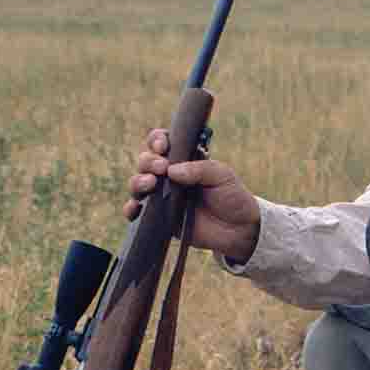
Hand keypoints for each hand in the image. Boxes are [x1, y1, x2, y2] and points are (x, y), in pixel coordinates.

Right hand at [125, 129, 261, 261]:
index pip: (161, 143)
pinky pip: (137, 212)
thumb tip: (171, 170)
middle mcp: (169, 176)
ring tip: (150, 184)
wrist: (239, 229)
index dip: (157, 141)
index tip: (163, 147)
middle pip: (145, 162)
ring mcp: (162, 197)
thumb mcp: (222, 175)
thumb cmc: (231, 196)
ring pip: (138, 184)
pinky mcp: (160, 218)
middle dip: (148, 161)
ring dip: (138, 181)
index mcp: (183, 159)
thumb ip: (199, 169)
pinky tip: (135, 207)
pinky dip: (131, 208)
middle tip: (161, 168)